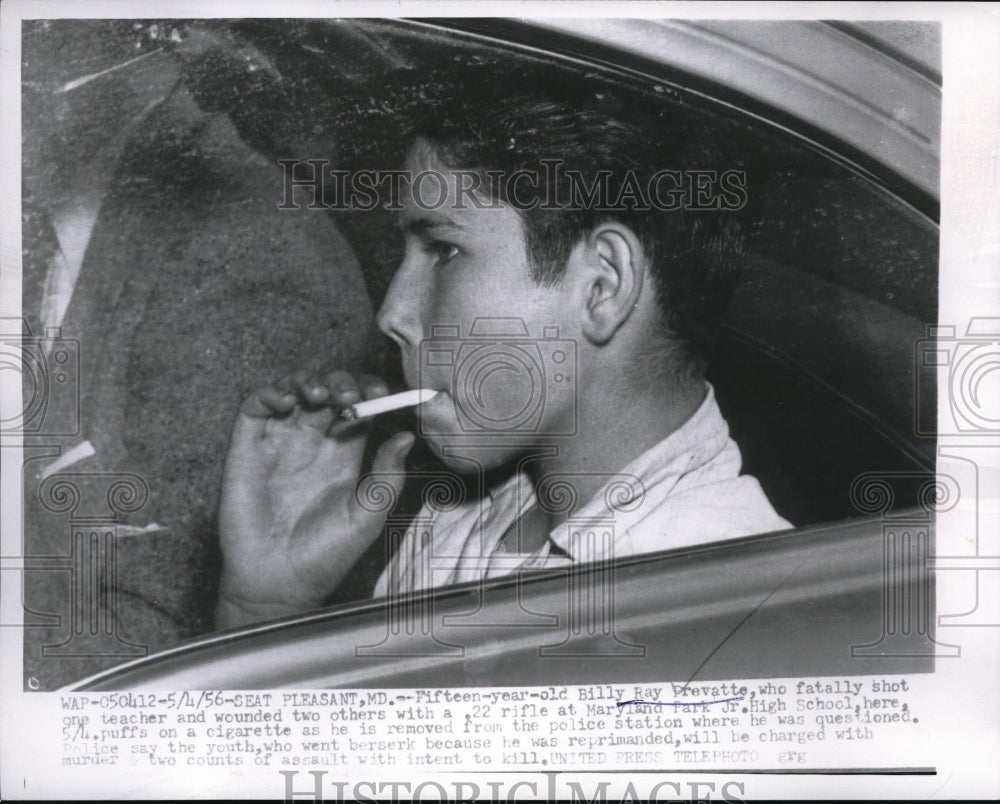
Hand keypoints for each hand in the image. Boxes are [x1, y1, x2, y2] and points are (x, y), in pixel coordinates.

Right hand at [216, 370, 414, 628]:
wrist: (279, 582)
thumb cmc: (325, 554)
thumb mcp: (367, 515)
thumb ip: (387, 476)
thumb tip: (408, 436)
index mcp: (345, 454)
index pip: (360, 408)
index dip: (370, 393)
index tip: (382, 394)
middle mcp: (313, 442)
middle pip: (329, 392)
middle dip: (342, 383)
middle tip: (351, 398)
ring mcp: (279, 442)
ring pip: (293, 391)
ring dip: (308, 381)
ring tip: (321, 396)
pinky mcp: (247, 447)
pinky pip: (255, 407)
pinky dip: (269, 393)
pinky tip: (287, 403)